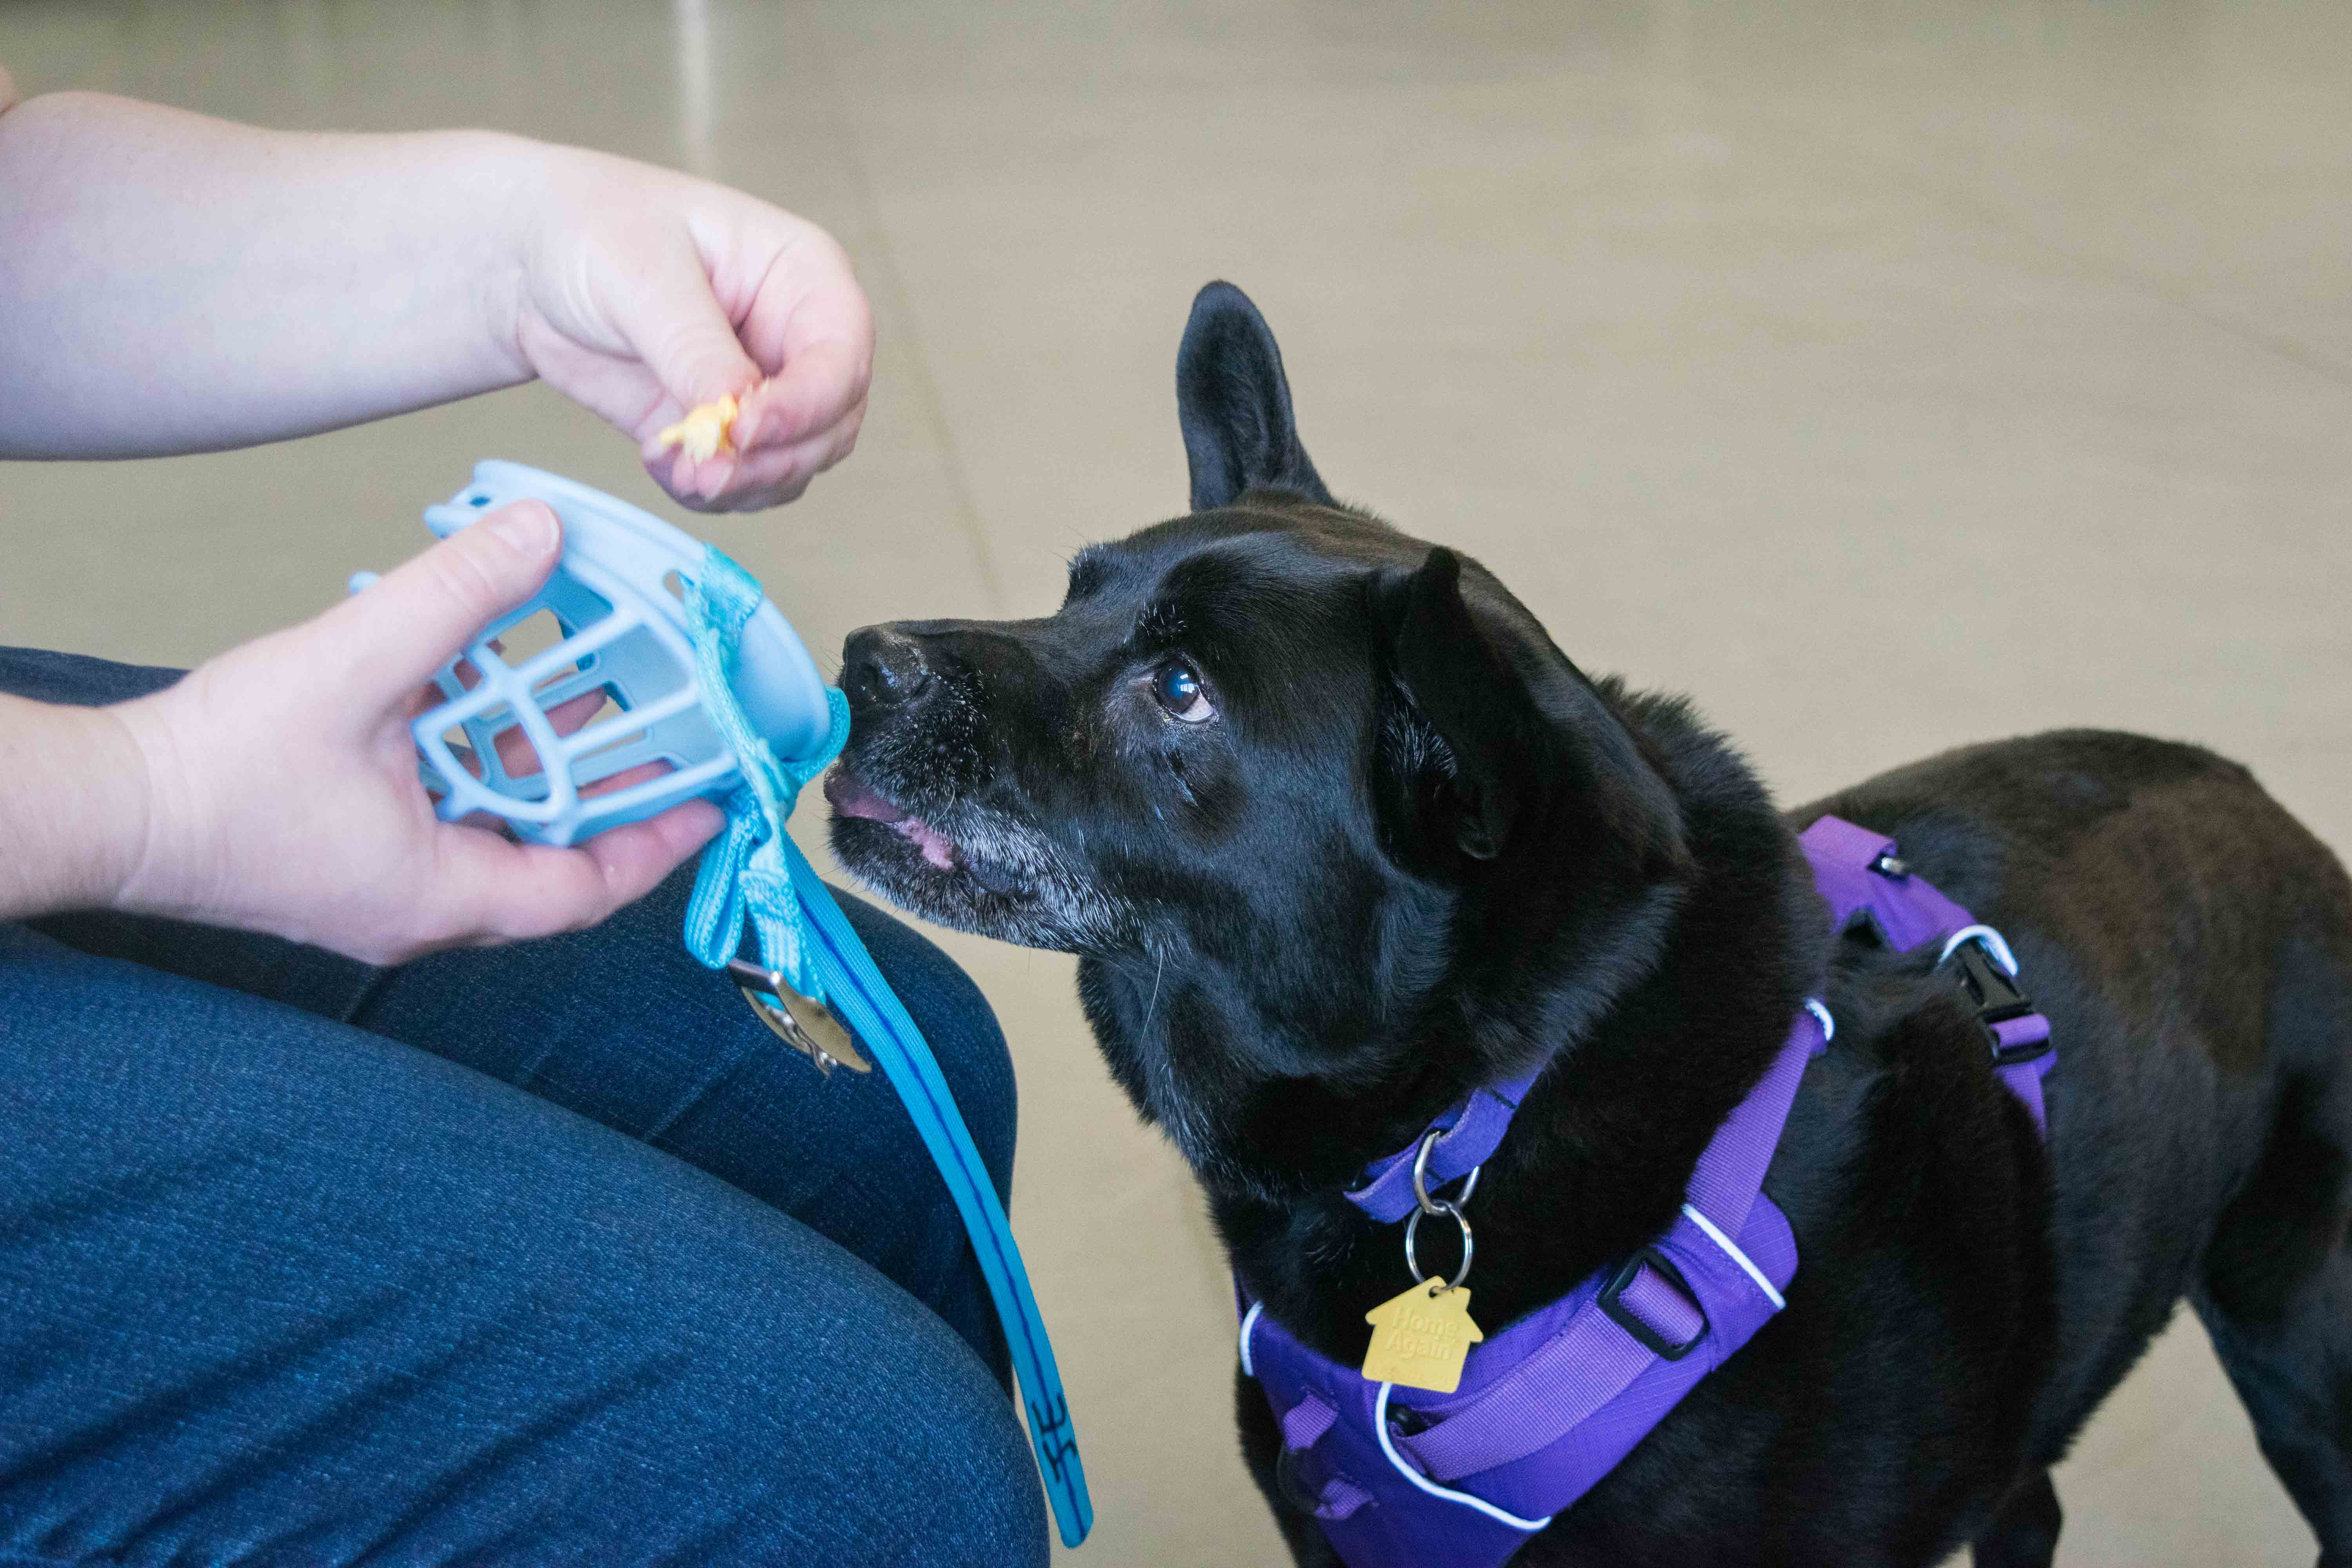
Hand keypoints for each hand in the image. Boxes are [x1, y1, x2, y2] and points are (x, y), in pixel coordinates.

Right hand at [107, 502, 722, 963]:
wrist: (108, 806)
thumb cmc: (217, 768)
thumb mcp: (354, 665)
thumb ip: (454, 597)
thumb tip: (544, 533)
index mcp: (441, 896)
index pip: (586, 892)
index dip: (659, 844)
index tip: (716, 799)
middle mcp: (422, 904)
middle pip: (553, 857)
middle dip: (615, 797)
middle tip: (677, 740)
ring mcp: (383, 880)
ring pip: (497, 822)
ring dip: (547, 763)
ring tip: (607, 695)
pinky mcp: (349, 848)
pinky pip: (444, 805)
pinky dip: (480, 755)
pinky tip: (498, 689)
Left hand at [509, 145, 875, 512]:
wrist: (525, 262)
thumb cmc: (590, 227)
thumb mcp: (640, 273)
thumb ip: (694, 346)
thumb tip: (737, 411)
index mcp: (801, 275)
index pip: (841, 352)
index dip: (808, 401)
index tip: (744, 429)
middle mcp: (796, 337)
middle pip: (831, 422)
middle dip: (775, 458)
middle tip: (708, 473)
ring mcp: (763, 390)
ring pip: (796, 464)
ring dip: (743, 485)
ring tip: (677, 471)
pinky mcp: (721, 432)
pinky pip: (743, 483)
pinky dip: (709, 492)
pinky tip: (663, 466)